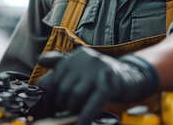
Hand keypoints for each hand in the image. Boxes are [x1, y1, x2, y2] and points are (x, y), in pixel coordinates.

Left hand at [36, 47, 158, 124]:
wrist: (132, 77)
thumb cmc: (102, 75)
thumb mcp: (82, 65)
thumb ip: (60, 63)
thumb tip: (39, 59)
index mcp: (78, 55)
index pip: (55, 76)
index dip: (53, 93)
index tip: (55, 102)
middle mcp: (87, 59)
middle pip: (64, 87)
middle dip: (64, 103)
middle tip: (68, 109)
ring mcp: (99, 70)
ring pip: (75, 95)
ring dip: (74, 109)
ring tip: (76, 113)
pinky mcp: (109, 84)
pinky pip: (92, 103)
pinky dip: (85, 115)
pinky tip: (80, 123)